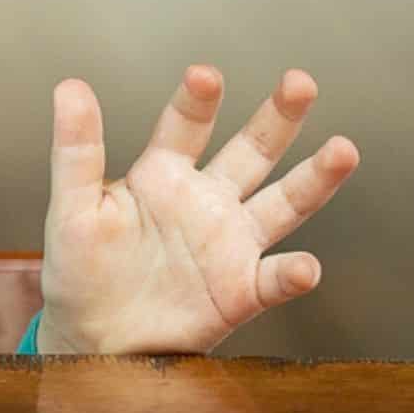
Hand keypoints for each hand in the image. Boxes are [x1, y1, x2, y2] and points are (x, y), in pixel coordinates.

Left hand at [37, 66, 359, 353]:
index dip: (197, 101)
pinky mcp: (241, 291)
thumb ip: (76, 150)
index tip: (204, 76)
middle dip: (277, 118)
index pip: (185, 126)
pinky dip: (293, 274)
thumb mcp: (72, 207)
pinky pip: (274, 279)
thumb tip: (70, 86)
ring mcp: (230, 244)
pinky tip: (305, 267)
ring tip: (343, 150)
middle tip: (300, 83)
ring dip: (313, 179)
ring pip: (283, 203)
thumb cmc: (81, 268)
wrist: (93, 337)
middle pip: (251, 151)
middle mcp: (206, 200)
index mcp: (163, 174)